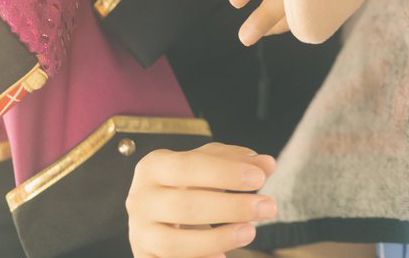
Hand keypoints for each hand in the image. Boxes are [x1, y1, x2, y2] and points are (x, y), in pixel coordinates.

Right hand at [127, 142, 276, 257]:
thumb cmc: (189, 179)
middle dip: (230, 208)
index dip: (225, 173)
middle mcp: (140, 199)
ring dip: (216, 239)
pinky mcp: (144, 256)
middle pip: (184, 206)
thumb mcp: (210, 162)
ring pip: (174, 243)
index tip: (260, 179)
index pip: (188, 167)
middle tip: (268, 207)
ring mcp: (140, 232)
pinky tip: (223, 256)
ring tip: (250, 231)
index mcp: (154, 166)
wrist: (157, 208)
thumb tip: (267, 164)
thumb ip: (237, 160)